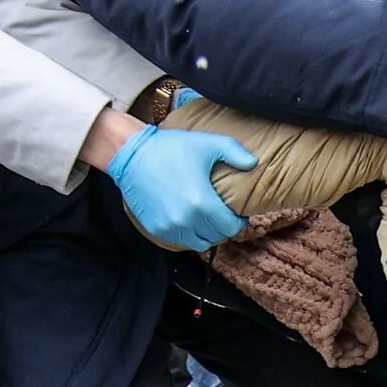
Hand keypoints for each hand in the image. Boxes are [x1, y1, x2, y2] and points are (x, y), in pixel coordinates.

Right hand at [107, 123, 255, 249]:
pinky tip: (190, 219)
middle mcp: (186, 221)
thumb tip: (254, 164)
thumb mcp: (208, 144)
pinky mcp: (155, 229)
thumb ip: (235, 153)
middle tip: (223, 214)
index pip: (231, 227)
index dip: (238, 221)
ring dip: (207, 234)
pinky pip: (180, 241)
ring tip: (208, 219)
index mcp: (202, 203)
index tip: (238, 213)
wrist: (132, 154)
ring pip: (199, 243)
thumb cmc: (171, 148)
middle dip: (224, 227)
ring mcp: (169, 227)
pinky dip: (189, 234)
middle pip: (217, 237)